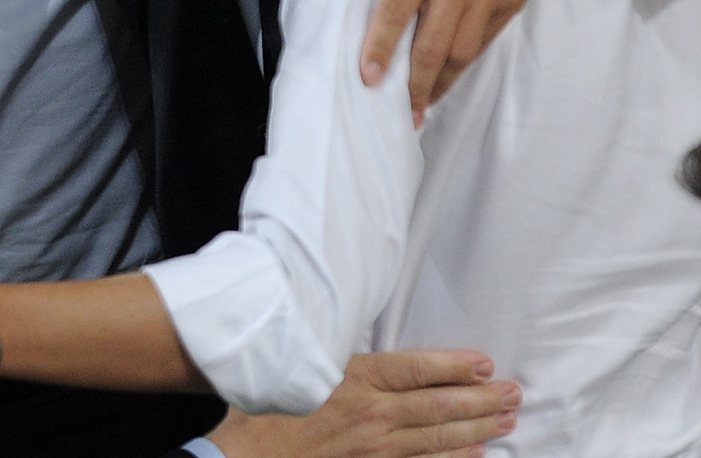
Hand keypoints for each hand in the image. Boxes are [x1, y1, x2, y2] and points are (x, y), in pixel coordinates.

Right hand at [210, 351, 518, 457]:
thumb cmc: (262, 410)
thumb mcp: (292, 367)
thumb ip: (328, 353)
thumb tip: (349, 330)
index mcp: (351, 380)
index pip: (415, 371)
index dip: (453, 366)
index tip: (483, 362)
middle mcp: (369, 415)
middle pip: (437, 406)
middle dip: (480, 400)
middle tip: (513, 393)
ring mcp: (373, 449)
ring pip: (437, 439)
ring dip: (476, 429)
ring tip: (506, 420)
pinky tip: (475, 456)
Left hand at [332, 0, 560, 121]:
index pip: (397, 10)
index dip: (380, 47)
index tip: (368, 78)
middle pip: (431, 45)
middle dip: (413, 84)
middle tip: (399, 112)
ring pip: (460, 53)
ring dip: (439, 83)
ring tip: (420, 105)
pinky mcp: (508, 6)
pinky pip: (482, 45)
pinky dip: (462, 67)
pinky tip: (446, 79)